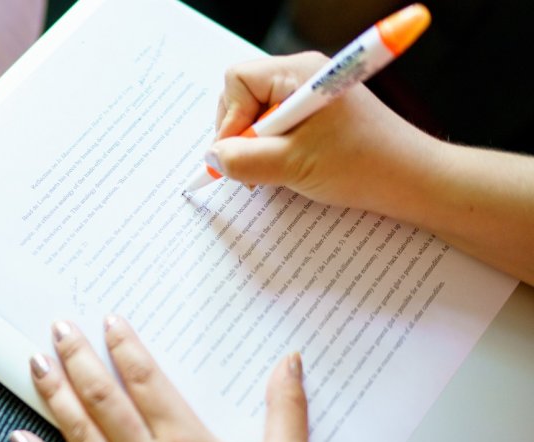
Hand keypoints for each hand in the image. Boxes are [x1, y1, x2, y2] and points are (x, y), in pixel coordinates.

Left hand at [9, 316, 307, 441]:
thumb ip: (286, 412)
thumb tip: (288, 361)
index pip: (148, 383)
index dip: (127, 349)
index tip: (110, 321)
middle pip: (105, 401)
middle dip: (80, 360)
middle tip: (60, 327)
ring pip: (80, 435)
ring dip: (56, 397)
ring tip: (37, 362)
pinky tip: (19, 436)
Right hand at [210, 51, 439, 216]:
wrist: (414, 182)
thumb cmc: (364, 165)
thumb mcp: (291, 166)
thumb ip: (243, 160)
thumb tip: (213, 157)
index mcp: (299, 73)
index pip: (236, 81)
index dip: (229, 118)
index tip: (238, 152)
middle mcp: (303, 77)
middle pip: (242, 97)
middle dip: (242, 133)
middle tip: (258, 165)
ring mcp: (310, 96)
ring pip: (258, 116)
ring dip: (259, 147)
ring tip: (280, 169)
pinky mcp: (317, 116)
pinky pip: (277, 128)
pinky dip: (274, 151)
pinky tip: (290, 169)